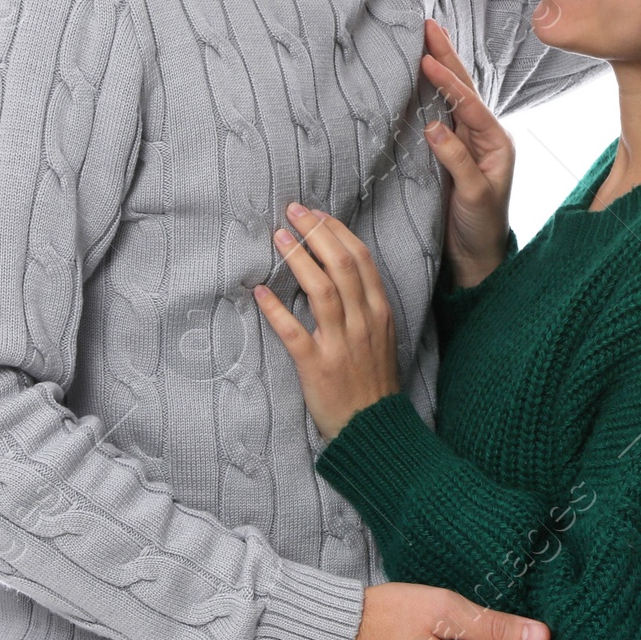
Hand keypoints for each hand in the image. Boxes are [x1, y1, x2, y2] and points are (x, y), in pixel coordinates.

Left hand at [255, 203, 399, 440]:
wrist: (374, 428)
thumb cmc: (373, 381)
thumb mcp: (381, 336)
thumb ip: (363, 304)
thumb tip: (336, 270)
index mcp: (379, 311)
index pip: (360, 259)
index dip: (336, 231)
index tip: (316, 213)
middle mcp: (363, 322)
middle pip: (342, 265)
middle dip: (316, 233)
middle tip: (293, 211)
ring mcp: (341, 344)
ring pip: (322, 291)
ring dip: (298, 259)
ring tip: (278, 237)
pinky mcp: (317, 366)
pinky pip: (294, 332)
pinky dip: (276, 309)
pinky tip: (259, 291)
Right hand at [420, 17, 512, 289]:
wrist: (477, 257)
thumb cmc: (481, 228)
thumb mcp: (473, 195)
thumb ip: (457, 161)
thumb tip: (434, 126)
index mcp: (495, 142)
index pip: (468, 103)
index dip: (447, 80)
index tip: (425, 57)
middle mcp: (483, 137)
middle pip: (462, 89)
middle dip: (445, 57)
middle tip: (427, 25)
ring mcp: (466, 143)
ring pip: (450, 98)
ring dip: (438, 69)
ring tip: (423, 40)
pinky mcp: (450, 153)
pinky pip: (439, 114)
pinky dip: (428, 93)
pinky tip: (417, 78)